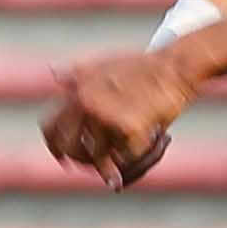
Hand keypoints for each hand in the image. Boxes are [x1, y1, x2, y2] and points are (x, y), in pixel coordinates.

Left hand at [41, 48, 196, 189]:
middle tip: (103, 164)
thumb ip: (76, 72)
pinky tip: (159, 140)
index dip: (55, 147)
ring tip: (139, 146)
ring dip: (118, 160)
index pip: (50, 128)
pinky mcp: (129, 126)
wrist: (176, 66)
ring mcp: (105, 114)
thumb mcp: (102, 63)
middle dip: (85, 161)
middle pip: (71, 150)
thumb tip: (53, 71)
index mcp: (76, 89)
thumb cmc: (143, 67)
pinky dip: (141, 156)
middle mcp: (85, 102)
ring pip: (100, 158)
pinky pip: (127, 158)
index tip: (63, 159)